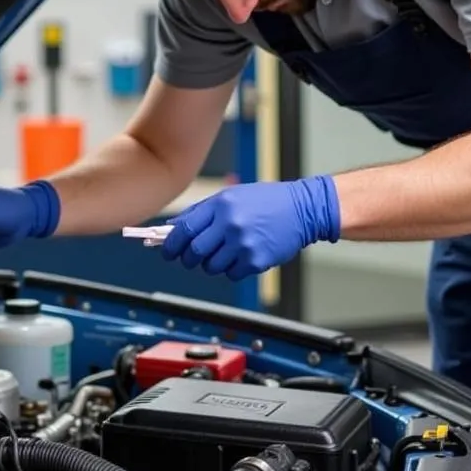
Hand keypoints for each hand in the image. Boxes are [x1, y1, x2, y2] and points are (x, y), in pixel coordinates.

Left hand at [161, 176, 339, 279]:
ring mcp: (244, 244)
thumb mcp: (231, 196)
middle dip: (188, 259)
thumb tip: (173, 228)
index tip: (167, 251)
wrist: (303, 209)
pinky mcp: (257, 261)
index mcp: (221, 205)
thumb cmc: (265, 201)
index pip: (185, 230)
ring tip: (225, 251)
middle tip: (191, 258)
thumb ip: (201, 212)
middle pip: (194, 252)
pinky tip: (243, 255)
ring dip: (212, 264)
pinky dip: (232, 269)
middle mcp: (231, 224)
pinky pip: (231, 274)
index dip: (171, 244)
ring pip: (211, 267)